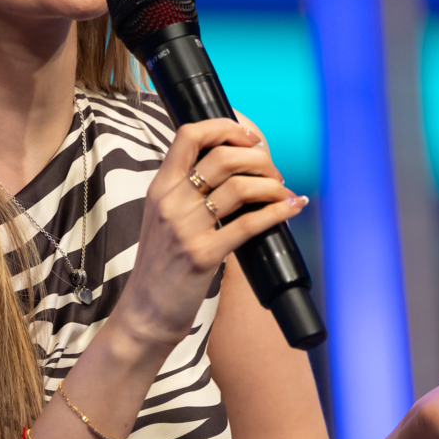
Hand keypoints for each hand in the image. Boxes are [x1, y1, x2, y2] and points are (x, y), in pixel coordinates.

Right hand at [113, 114, 305, 344]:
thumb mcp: (162, 219)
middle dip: (259, 159)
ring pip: (241, 187)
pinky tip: (293, 207)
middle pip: (223, 157)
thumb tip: (231, 170)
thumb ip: (185, 193)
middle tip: (272, 173)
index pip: (189, 134)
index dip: (224, 127)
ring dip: (273, 185)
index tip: (248, 137)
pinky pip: (249, 224)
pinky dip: (279, 211)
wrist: (144, 312)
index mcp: (159, 188)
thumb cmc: (160, 266)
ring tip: (282, 192)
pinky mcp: (203, 256)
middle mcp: (170, 202)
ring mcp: (185, 229)